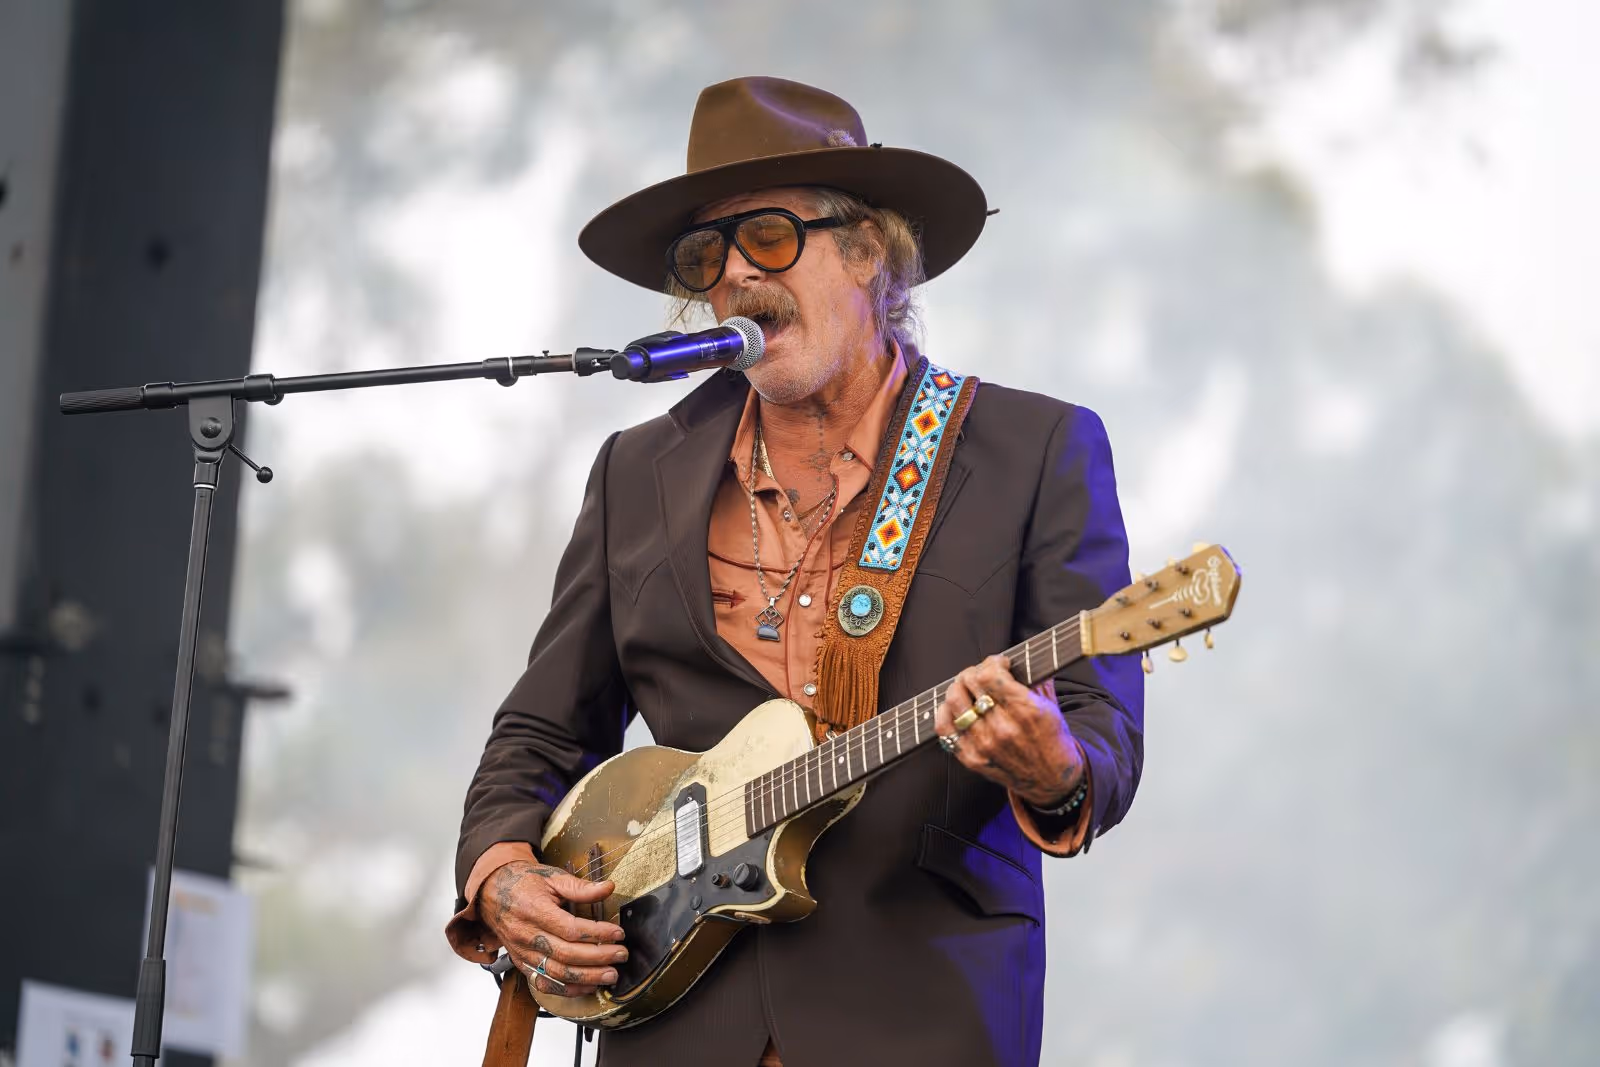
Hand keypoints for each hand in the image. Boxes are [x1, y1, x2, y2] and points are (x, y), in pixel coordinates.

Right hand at [477, 859, 625, 997]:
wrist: (492, 892)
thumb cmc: (524, 883)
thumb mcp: (552, 877)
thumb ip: (580, 887)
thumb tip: (608, 888)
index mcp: (535, 910)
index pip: (571, 929)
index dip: (597, 934)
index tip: (618, 933)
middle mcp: (527, 935)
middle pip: (567, 954)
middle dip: (598, 958)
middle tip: (621, 955)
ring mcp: (523, 953)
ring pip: (557, 973)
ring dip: (587, 977)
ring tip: (611, 975)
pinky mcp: (521, 963)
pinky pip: (544, 983)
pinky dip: (567, 990)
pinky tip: (588, 986)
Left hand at [936, 654, 1083, 807]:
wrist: (1051, 780)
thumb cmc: (1052, 739)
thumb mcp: (1051, 706)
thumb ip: (1035, 679)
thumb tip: (1020, 657)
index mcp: (1027, 712)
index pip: (990, 675)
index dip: (992, 662)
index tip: (999, 664)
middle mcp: (1003, 729)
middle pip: (969, 684)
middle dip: (975, 671)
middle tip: (982, 674)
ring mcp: (984, 745)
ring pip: (954, 702)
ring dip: (958, 687)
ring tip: (967, 688)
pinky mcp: (972, 759)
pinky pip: (944, 728)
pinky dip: (945, 711)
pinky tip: (955, 707)